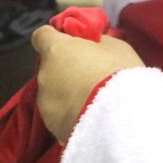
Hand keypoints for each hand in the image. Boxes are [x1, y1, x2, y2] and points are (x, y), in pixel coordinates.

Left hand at [31, 27, 143, 142]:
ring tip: (91, 103)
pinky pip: (58, 115)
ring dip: (66, 93)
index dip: (55, 39)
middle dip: (64, 69)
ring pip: (52, 92)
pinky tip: (88, 119)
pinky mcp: (51, 126)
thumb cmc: (119, 75)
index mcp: (55, 50)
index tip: (70, 44)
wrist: (120, 120)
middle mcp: (43, 74)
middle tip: (89, 76)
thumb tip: (91, 43)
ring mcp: (44, 103)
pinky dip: (69, 115)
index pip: (41, 35)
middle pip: (49, 66)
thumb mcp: (115, 47)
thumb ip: (96, 42)